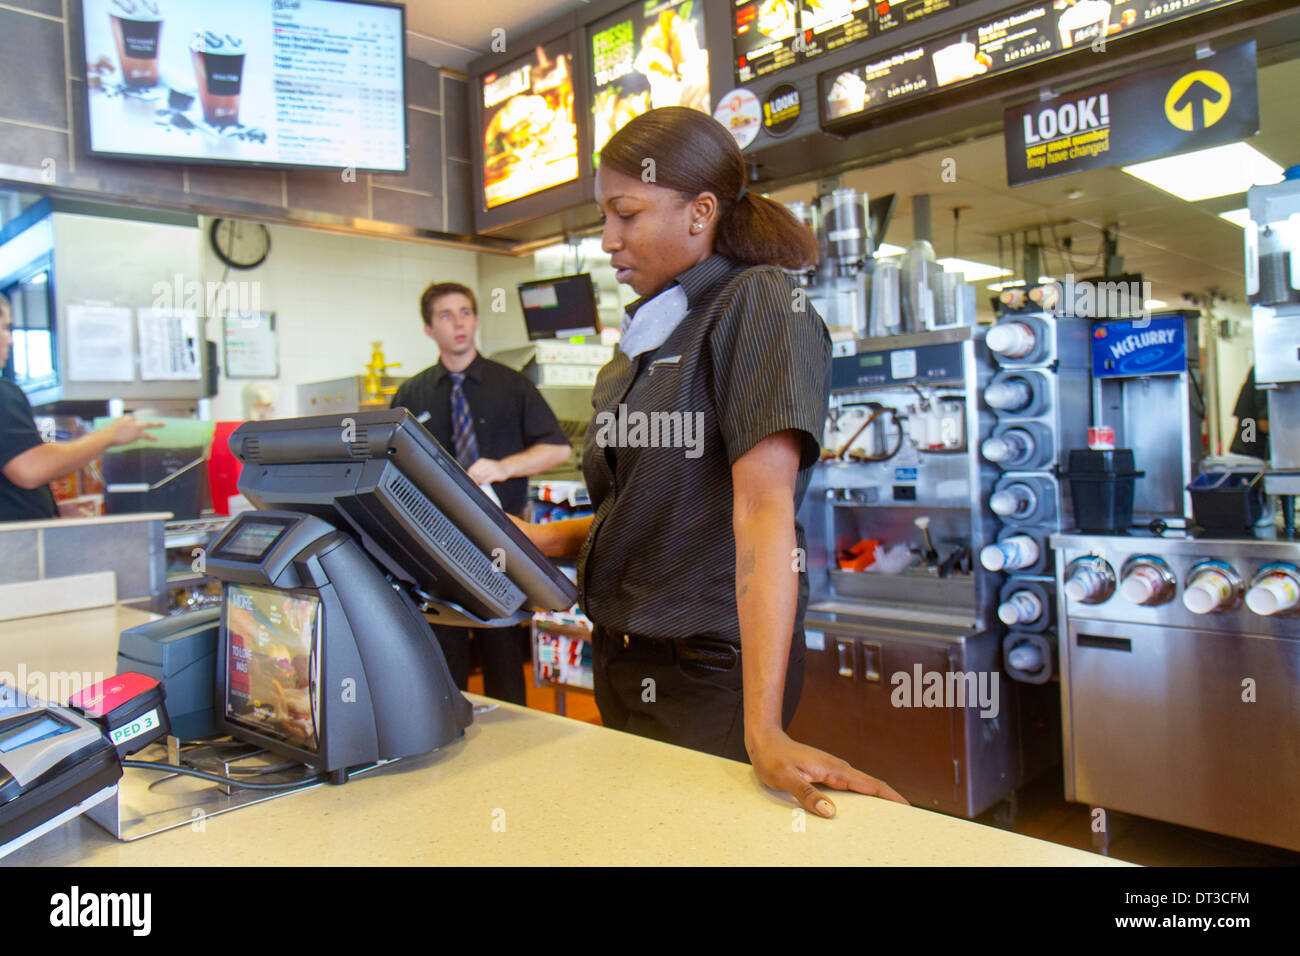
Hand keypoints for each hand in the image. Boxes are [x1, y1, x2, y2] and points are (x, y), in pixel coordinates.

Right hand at [105, 416, 162, 445]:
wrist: (107, 436)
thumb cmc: (107, 434)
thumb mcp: (111, 428)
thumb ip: (116, 428)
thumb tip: (112, 434)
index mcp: (125, 418)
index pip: (132, 420)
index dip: (131, 426)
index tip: (126, 431)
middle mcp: (131, 420)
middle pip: (142, 419)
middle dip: (151, 420)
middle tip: (160, 420)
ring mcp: (135, 426)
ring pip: (148, 424)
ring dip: (157, 424)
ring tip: (164, 424)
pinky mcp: (136, 433)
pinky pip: (146, 435)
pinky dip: (151, 437)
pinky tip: (156, 439)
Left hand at [467, 458, 508, 483]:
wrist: (506, 467)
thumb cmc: (493, 468)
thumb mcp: (484, 466)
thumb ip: (477, 470)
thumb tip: (469, 477)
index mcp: (482, 461)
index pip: (471, 470)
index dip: (470, 476)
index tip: (471, 480)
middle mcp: (487, 463)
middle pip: (475, 474)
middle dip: (475, 479)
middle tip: (478, 482)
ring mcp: (492, 468)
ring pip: (480, 477)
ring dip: (480, 481)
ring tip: (483, 481)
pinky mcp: (496, 474)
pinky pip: (486, 480)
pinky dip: (485, 482)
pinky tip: (487, 481)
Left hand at [748, 729, 907, 816]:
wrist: (764, 741)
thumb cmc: (773, 757)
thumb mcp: (785, 778)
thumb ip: (806, 793)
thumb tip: (830, 811)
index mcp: (834, 769)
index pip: (870, 784)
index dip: (891, 796)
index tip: (908, 808)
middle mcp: (838, 769)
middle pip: (872, 788)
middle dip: (890, 802)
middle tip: (904, 822)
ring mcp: (833, 772)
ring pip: (862, 789)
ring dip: (876, 803)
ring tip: (888, 822)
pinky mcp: (827, 776)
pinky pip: (850, 790)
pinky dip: (861, 801)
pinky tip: (860, 813)